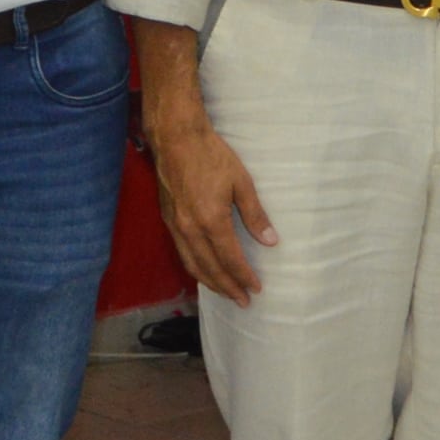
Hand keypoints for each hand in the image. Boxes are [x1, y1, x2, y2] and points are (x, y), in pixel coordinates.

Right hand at [145, 109, 274, 306]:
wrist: (176, 139)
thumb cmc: (211, 156)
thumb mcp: (241, 182)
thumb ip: (255, 215)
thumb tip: (271, 241)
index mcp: (211, 221)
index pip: (230, 260)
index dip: (244, 276)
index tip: (256, 288)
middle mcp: (190, 230)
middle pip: (210, 269)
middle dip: (228, 288)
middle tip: (243, 301)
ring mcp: (176, 227)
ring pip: (193, 265)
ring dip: (210, 283)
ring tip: (226, 293)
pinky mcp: (168, 221)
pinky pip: (183, 253)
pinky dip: (195, 268)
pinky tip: (204, 271)